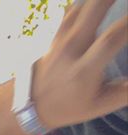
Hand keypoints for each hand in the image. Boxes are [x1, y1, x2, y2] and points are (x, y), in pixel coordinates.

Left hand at [31, 0, 127, 129]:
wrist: (34, 106)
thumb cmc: (71, 106)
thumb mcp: (99, 105)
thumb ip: (124, 92)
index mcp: (83, 71)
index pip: (111, 39)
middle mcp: (70, 50)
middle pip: (94, 10)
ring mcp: (60, 40)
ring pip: (82, 6)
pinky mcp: (55, 34)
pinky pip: (72, 11)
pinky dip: (86, 3)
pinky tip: (97, 3)